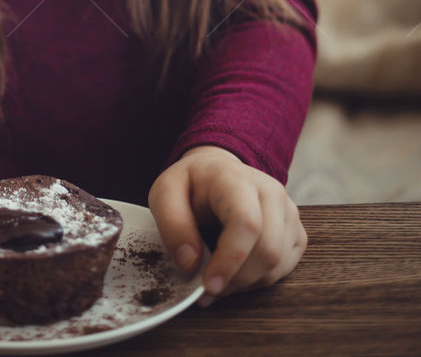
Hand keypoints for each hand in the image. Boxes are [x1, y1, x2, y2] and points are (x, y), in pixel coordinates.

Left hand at [148, 144, 307, 305]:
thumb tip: (191, 263)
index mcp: (236, 178)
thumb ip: (172, 225)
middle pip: (268, 250)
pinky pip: (285, 269)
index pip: (246, 223)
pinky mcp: (296, 232)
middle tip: (207, 289)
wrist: (218, 173)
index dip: (230, 261)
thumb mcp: (165, 193)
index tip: (208, 286)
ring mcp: (288, 212)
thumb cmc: (192, 185)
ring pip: (277, 265)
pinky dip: (259, 280)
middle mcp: (271, 192)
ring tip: (218, 277)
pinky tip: (237, 271)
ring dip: (245, 283)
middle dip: (236, 279)